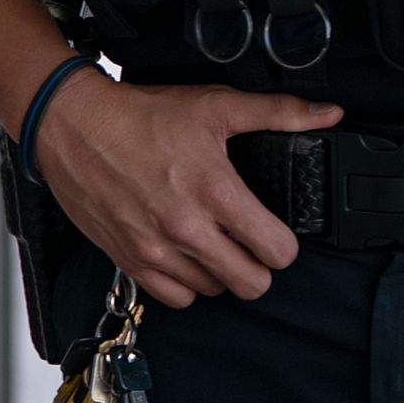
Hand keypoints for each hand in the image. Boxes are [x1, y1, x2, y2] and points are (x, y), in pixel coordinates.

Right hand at [30, 74, 339, 307]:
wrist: (73, 126)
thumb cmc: (142, 116)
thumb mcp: (217, 105)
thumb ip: (279, 113)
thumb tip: (330, 114)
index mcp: (215, 192)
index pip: (276, 251)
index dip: (286, 245)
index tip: (278, 233)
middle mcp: (186, 228)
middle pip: (250, 283)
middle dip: (260, 267)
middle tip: (253, 246)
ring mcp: (154, 249)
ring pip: (212, 290)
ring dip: (221, 273)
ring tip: (218, 245)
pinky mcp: (127, 258)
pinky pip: (173, 297)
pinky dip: (186, 284)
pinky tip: (188, 258)